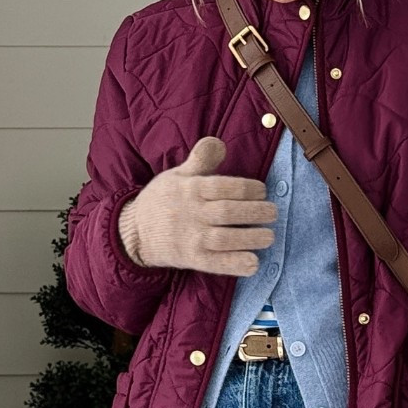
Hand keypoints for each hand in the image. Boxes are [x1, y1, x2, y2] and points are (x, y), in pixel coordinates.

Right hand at [118, 136, 276, 274]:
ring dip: (251, 238)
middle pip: (227, 212)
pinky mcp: (191, 259)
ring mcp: (191, 237)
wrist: (134, 232)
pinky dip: (235, 264)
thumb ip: (200, 159)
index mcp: (189, 189)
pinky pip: (215, 263)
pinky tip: (254, 263)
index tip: (262, 191)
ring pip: (225, 238)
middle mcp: (191, 213)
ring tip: (269, 236)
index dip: (247, 188)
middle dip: (255, 212)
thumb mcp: (178, 174)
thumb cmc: (163, 200)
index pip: (223, 186)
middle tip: (273, 213)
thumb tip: (218, 143)